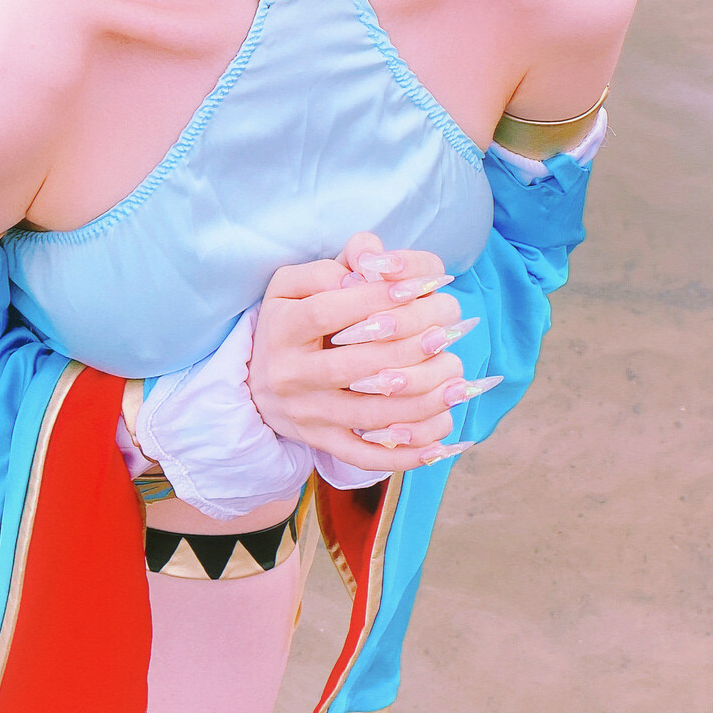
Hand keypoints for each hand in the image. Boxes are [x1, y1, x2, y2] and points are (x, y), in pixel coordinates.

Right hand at [248, 233, 491, 473]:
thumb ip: (334, 265)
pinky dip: (407, 451)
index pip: (325, 313)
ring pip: (370, 415)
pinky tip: (442, 434)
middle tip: (447, 332)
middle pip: (354, 366)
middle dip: (409, 349)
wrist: (256, 386)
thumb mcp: (295, 286)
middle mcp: (290, 374)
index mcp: (282, 328)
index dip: (373, 300)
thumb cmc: (291, 323)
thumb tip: (372, 257)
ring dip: (421, 399)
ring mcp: (308, 414)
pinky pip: (367, 455)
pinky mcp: (323, 443)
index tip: (417, 288)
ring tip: (456, 378)